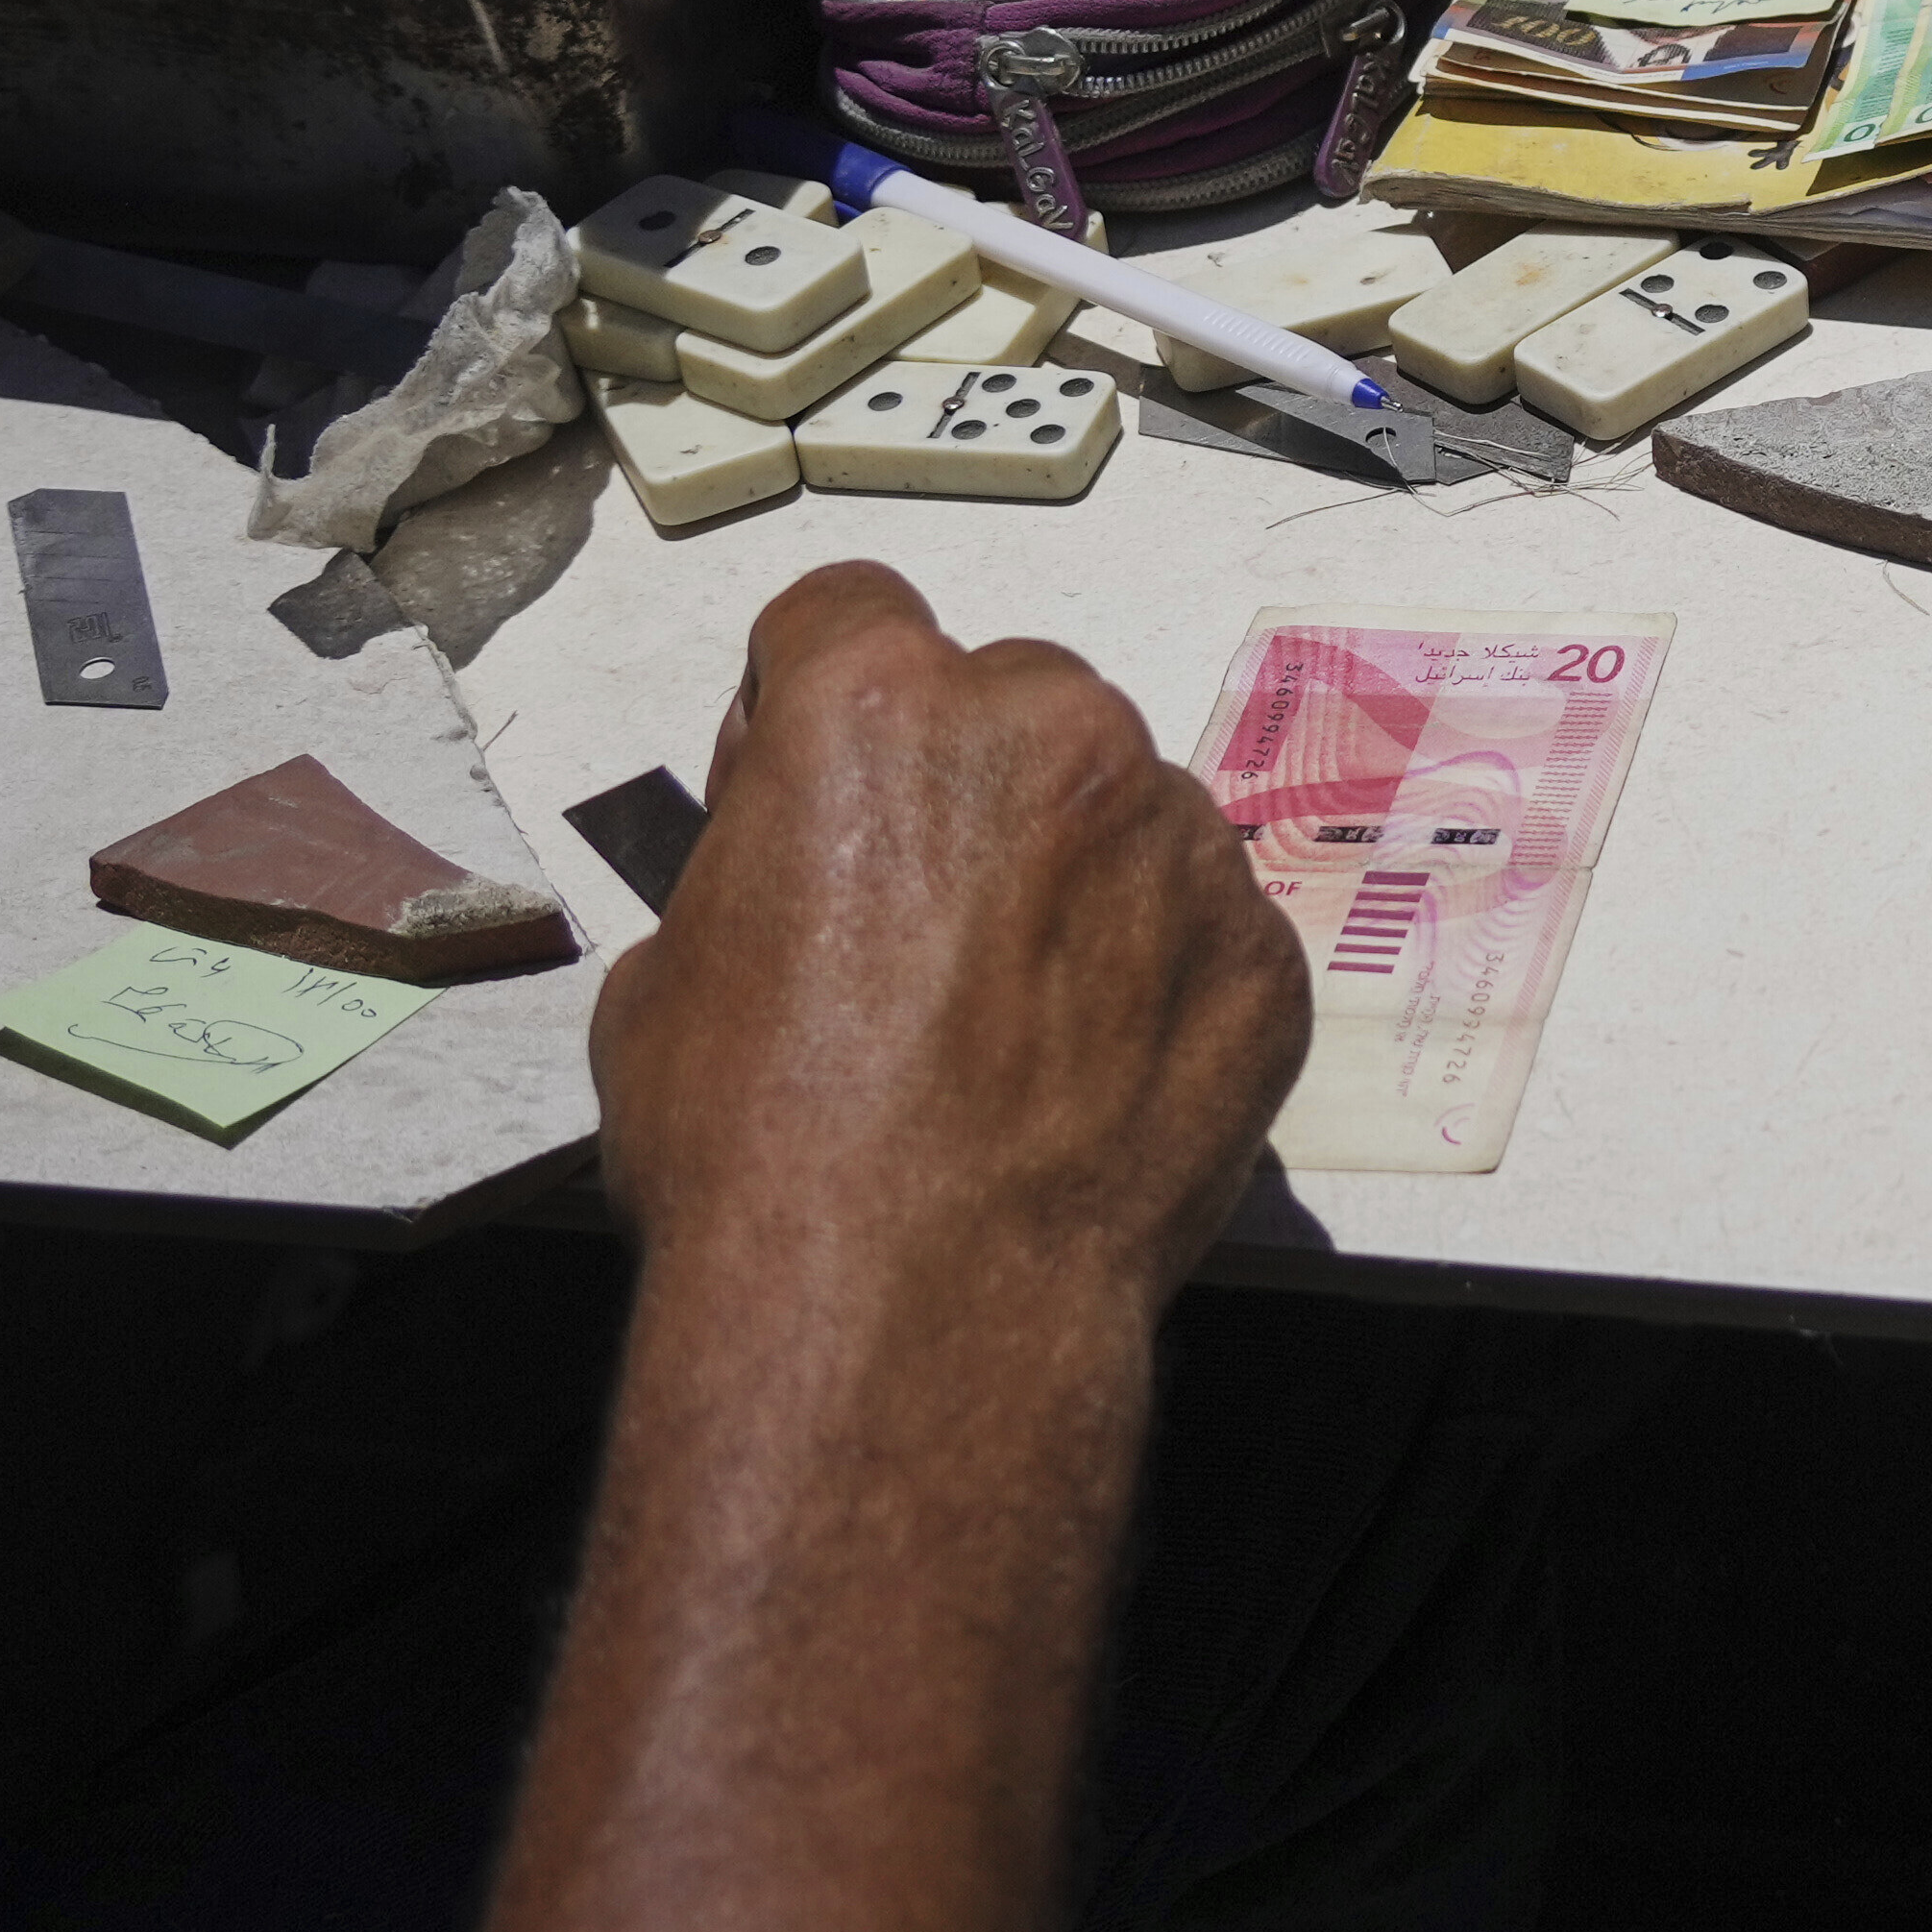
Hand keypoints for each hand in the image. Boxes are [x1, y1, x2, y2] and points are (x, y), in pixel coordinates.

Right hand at [595, 567, 1300, 1317]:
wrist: (912, 1315)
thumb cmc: (763, 1157)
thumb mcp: (668, 975)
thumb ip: (756, 863)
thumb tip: (794, 862)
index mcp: (878, 706)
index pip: (849, 617)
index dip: (819, 697)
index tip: (820, 774)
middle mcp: (1052, 733)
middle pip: (1010, 703)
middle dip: (970, 787)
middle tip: (923, 925)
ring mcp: (1178, 840)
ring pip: (1124, 813)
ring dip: (1079, 881)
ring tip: (1012, 1028)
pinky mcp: (1263, 953)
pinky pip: (1204, 931)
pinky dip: (1160, 984)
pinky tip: (1090, 1085)